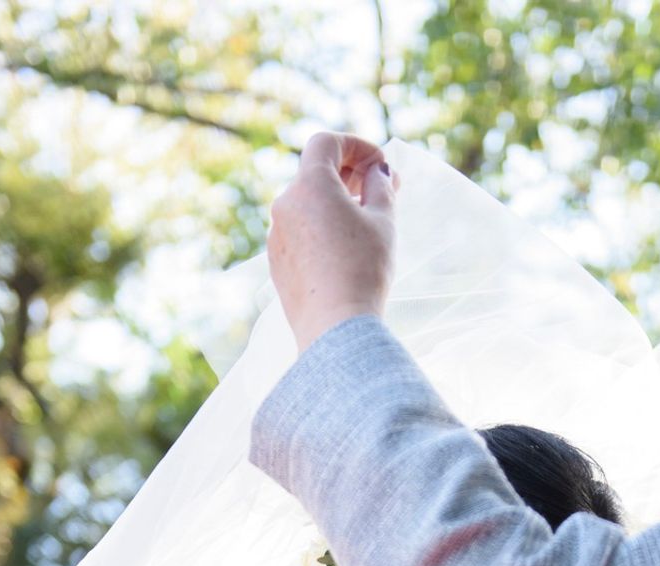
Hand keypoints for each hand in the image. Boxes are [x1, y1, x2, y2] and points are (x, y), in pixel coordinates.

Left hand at [268, 132, 396, 353]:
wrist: (335, 328)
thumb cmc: (363, 271)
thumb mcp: (383, 222)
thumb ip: (381, 187)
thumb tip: (377, 173)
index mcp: (309, 185)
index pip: (326, 143)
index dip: (355, 146)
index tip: (379, 164)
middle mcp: (285, 204)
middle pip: (315, 172)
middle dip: (348, 174)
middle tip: (379, 188)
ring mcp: (277, 235)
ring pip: (307, 204)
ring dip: (334, 203)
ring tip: (364, 222)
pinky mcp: (277, 263)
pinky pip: (299, 232)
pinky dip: (320, 228)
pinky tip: (343, 249)